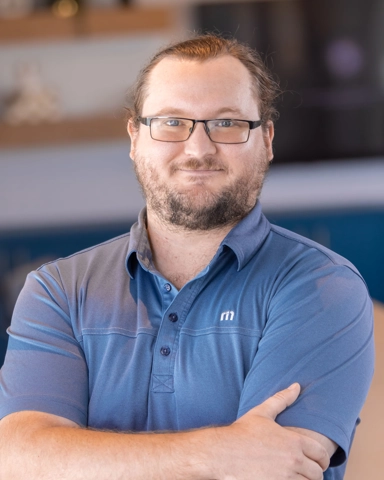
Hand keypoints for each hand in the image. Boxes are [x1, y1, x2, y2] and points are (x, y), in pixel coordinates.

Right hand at [210, 383, 328, 479]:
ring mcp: (285, 478)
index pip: (321, 454)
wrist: (223, 453)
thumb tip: (296, 386)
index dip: (323, 459)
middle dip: (315, 472)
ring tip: (297, 477)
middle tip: (308, 472)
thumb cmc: (242, 433)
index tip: (319, 462)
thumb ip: (282, 399)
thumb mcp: (262, 412)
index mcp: (293, 441)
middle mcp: (293, 460)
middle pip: (317, 473)